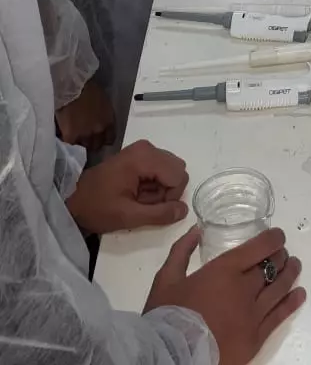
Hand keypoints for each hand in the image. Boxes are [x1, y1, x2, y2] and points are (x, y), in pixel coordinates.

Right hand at [55, 77, 115, 150]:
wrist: (73, 87)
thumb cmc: (89, 89)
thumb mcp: (103, 103)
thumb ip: (102, 116)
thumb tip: (98, 123)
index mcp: (108, 122)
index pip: (109, 139)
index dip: (103, 138)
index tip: (99, 136)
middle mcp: (99, 132)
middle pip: (96, 145)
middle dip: (92, 142)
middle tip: (85, 137)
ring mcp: (84, 136)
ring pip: (83, 146)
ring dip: (79, 142)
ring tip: (74, 135)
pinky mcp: (71, 137)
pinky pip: (70, 144)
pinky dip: (67, 140)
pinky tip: (64, 134)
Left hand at [66, 139, 188, 233]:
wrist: (72, 200)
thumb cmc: (97, 208)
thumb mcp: (128, 216)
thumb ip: (159, 214)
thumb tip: (184, 210)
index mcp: (144, 157)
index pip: (178, 176)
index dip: (170, 197)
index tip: (150, 208)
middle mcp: (147, 147)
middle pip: (177, 170)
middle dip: (166, 191)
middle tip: (143, 203)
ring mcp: (143, 149)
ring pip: (170, 170)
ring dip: (160, 189)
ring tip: (138, 199)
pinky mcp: (139, 155)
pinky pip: (160, 169)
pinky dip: (154, 184)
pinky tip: (136, 192)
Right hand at [145, 227, 305, 364]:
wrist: (169, 360)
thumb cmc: (166, 317)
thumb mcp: (165, 280)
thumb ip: (181, 251)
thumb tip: (195, 230)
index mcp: (224, 270)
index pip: (259, 247)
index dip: (274, 238)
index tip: (279, 236)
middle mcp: (244, 289)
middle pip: (272, 266)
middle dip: (280, 256)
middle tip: (282, 253)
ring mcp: (252, 315)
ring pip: (280, 288)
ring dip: (290, 274)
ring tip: (295, 266)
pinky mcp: (255, 339)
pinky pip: (279, 316)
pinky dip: (292, 302)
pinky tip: (299, 294)